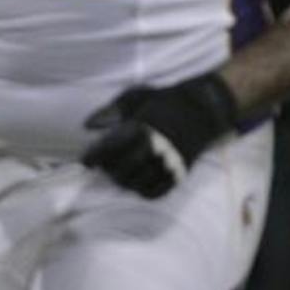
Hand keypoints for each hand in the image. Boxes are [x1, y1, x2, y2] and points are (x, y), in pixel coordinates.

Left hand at [81, 73, 237, 198]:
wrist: (203, 108)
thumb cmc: (165, 100)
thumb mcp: (136, 97)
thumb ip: (111, 111)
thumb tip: (88, 125)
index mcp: (140, 129)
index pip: (107, 151)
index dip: (92, 159)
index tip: (87, 162)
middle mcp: (154, 149)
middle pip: (119, 171)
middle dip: (108, 170)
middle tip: (105, 166)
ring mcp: (168, 163)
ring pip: (136, 184)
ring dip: (124, 181)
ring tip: (121, 173)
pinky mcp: (180, 173)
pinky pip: (156, 192)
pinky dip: (143, 190)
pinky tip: (139, 181)